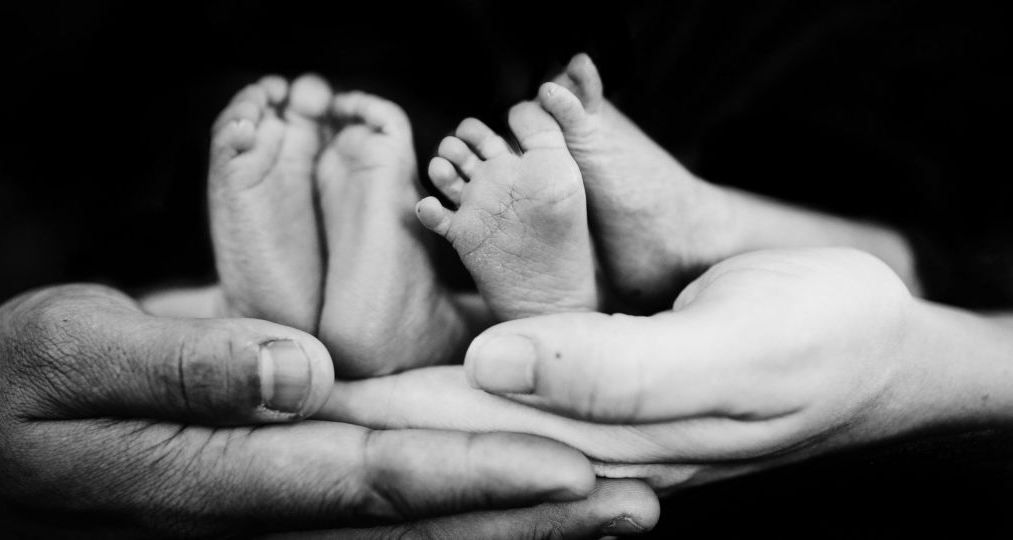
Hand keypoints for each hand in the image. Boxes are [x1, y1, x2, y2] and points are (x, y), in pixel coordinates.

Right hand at [0, 284, 663, 537]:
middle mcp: (263, 509)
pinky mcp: (276, 487)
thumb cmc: (17, 392)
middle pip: (416, 522)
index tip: (569, 465)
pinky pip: (379, 502)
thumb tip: (299, 370)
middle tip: (641, 501)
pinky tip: (517, 488)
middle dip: (528, 515)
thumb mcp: (71, 351)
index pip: (368, 482)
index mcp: (220, 479)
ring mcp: (274, 509)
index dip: (473, 474)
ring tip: (615, 509)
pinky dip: (456, 498)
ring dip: (513, 519)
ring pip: (411, 526)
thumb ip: (185, 365)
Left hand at [323, 249, 940, 488]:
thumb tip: (489, 364)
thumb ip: (614, 371)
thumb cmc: (818, 346)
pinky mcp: (589, 398)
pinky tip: (393, 378)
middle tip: (262, 391)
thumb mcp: (735, 357)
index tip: (280, 394)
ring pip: (455, 425)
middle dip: (347, 424)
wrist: (872, 349)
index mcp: (600, 449)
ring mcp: (580, 431)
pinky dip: (434, 390)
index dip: (363, 417)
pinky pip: (493, 401)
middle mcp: (574, 452)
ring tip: (299, 392)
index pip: (452, 437)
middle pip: (436, 440)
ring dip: (378, 411)